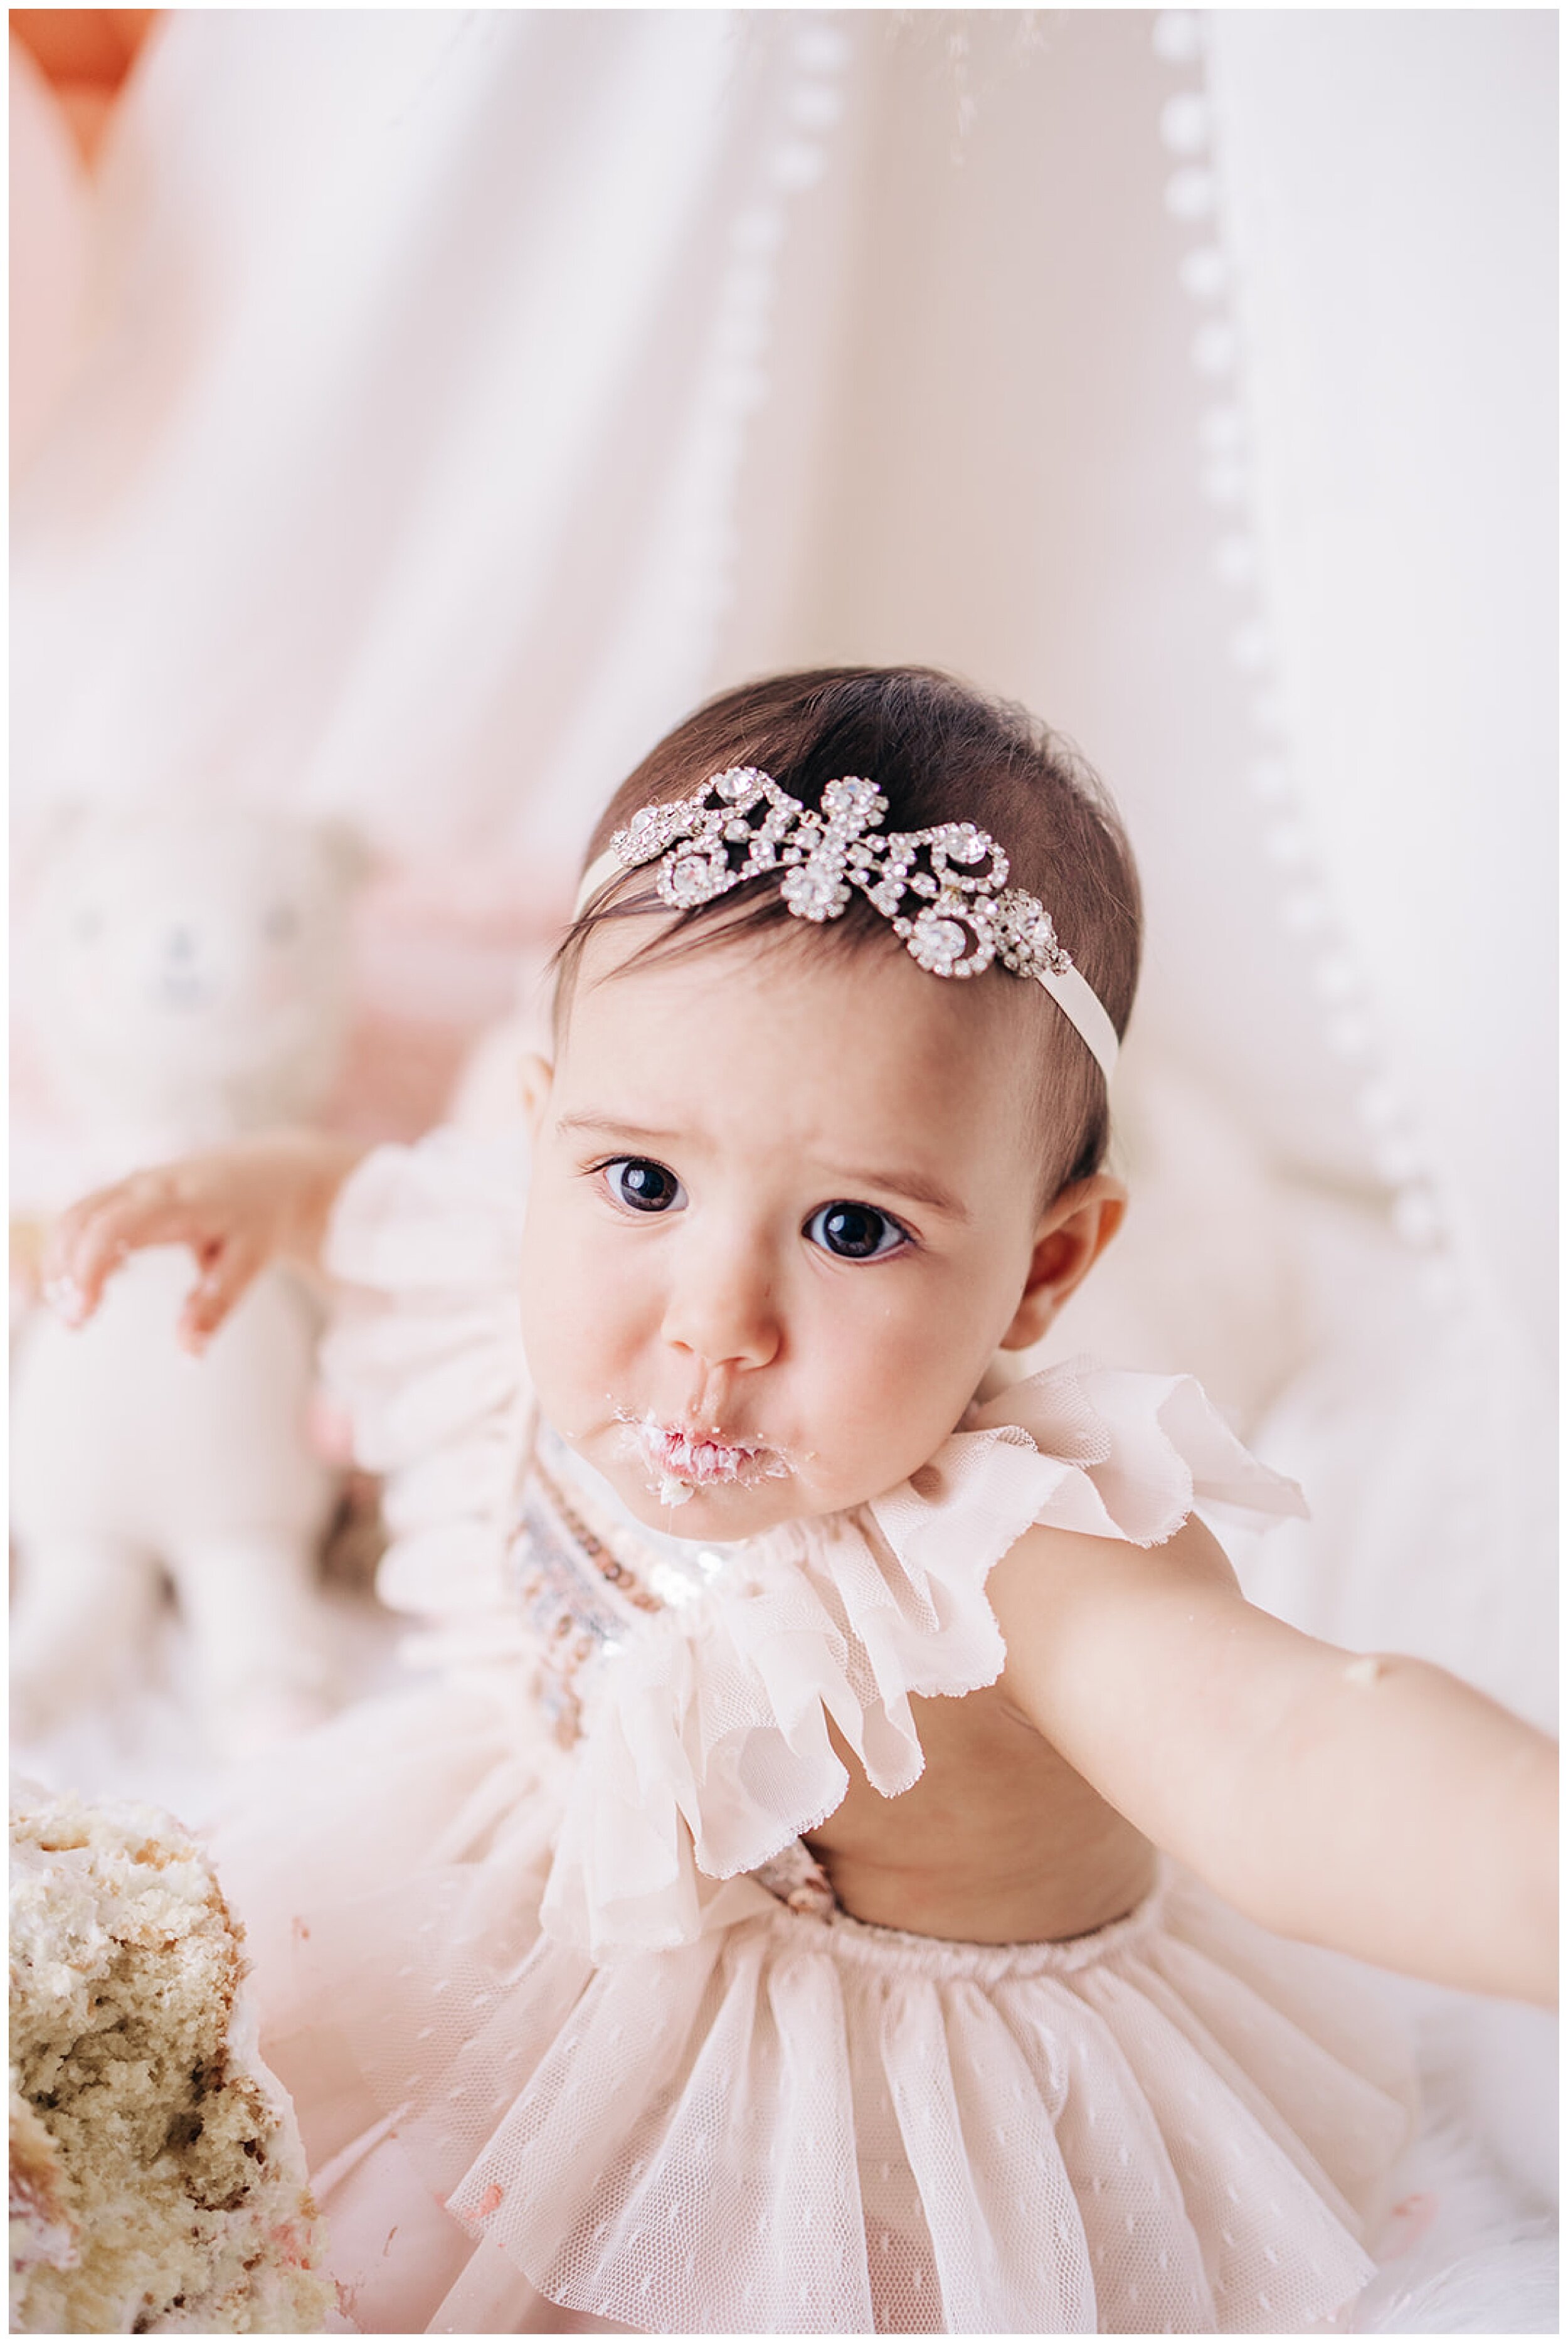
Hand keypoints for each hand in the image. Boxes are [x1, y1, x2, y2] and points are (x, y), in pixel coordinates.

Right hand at [42, 1131, 365, 1353]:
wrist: (275, 1172)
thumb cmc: (262, 1217)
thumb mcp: (252, 1260)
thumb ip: (217, 1304)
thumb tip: (190, 1352)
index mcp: (179, 1201)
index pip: (114, 1227)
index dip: (87, 1268)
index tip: (80, 1315)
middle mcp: (148, 1184)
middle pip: (80, 1219)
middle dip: (64, 1270)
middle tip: (74, 1323)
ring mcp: (134, 1182)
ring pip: (75, 1214)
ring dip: (60, 1261)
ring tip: (74, 1311)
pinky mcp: (128, 1188)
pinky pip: (84, 1212)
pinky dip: (70, 1249)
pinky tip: (82, 1288)